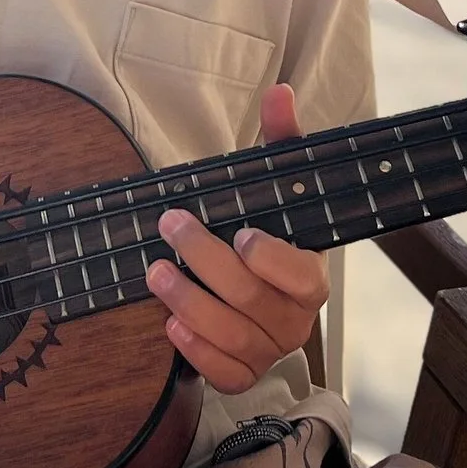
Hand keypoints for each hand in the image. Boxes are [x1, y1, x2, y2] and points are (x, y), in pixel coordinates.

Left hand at [147, 84, 332, 393]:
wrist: (255, 286)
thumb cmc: (265, 231)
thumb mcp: (274, 185)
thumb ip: (282, 141)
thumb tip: (281, 92)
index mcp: (311, 275)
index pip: (301, 275)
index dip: (270, 258)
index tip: (239, 232)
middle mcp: (296, 318)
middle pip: (251, 300)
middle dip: (204, 261)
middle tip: (170, 226)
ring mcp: (270, 349)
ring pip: (232, 337)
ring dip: (188, 304)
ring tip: (155, 271)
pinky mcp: (244, 373)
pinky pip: (225, 375)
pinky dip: (196, 352)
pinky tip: (169, 325)